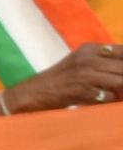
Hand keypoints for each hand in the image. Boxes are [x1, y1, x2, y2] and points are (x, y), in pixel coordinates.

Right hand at [0, 45, 122, 113]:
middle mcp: (87, 58)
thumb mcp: (82, 63)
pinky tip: (97, 100)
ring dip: (120, 91)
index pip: (122, 51)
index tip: (119, 73)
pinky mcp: (80, 89)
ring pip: (120, 81)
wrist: (35, 93)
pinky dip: (107, 100)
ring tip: (111, 94)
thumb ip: (105, 63)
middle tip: (116, 87)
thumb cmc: (63, 80)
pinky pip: (107, 96)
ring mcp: (83, 73)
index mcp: (89, 49)